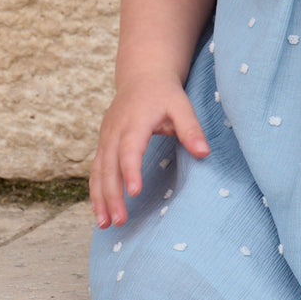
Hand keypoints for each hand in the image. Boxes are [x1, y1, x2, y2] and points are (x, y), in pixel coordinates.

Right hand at [89, 74, 209, 228]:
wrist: (142, 76)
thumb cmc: (164, 93)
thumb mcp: (182, 105)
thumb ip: (191, 129)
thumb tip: (204, 153)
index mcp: (135, 122)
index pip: (130, 149)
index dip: (131, 170)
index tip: (134, 192)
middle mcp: (115, 131)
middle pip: (109, 166)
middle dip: (112, 195)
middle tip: (120, 221)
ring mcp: (105, 137)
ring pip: (98, 171)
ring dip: (99, 198)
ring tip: (105, 223)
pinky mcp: (103, 143)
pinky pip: (96, 170)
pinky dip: (96, 190)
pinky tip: (99, 210)